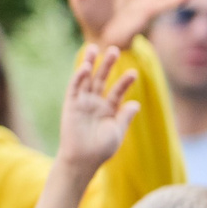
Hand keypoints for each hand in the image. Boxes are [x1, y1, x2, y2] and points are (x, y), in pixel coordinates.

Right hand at [54, 44, 139, 175]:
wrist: (83, 159)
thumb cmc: (101, 149)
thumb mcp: (118, 131)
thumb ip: (125, 116)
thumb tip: (135, 103)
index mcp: (108, 110)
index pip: (117, 91)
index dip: (125, 81)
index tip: (134, 72)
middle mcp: (95, 103)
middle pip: (101, 80)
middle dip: (107, 65)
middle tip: (114, 49)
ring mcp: (82, 103)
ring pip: (86, 79)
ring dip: (90, 64)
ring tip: (94, 48)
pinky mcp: (70, 105)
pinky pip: (74, 88)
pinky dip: (79, 77)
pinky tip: (85, 67)